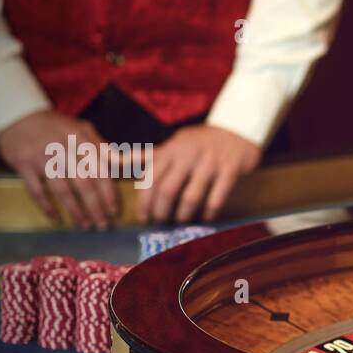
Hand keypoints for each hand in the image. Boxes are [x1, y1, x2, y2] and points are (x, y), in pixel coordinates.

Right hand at [0, 110, 118, 229]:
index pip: (99, 170)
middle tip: (103, 225)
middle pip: (83, 183)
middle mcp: (62, 148)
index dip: (108, 193)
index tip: (114, 210)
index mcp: (80, 139)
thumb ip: (100, 146)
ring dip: (75, 210)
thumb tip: (120, 164)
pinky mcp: (23, 164)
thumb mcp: (80, 127)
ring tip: (85, 225)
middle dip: (95, 207)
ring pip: (62, 190)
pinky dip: (46, 206)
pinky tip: (56, 219)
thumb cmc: (55, 126)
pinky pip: (36, 190)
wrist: (17, 114)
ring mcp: (41, 156)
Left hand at [138, 124, 259, 223]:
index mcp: (172, 150)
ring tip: (182, 222)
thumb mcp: (174, 143)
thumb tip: (115, 161)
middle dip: (162, 211)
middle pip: (168, 190)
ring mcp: (210, 163)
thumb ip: (149, 156)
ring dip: (184, 215)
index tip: (144, 217)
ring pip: (191, 198)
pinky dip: (209, 213)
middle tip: (162, 222)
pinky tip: (206, 218)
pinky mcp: (230, 170)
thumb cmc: (201, 141)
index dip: (145, 202)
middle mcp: (188, 155)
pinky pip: (216, 199)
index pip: (152, 179)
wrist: (237, 129)